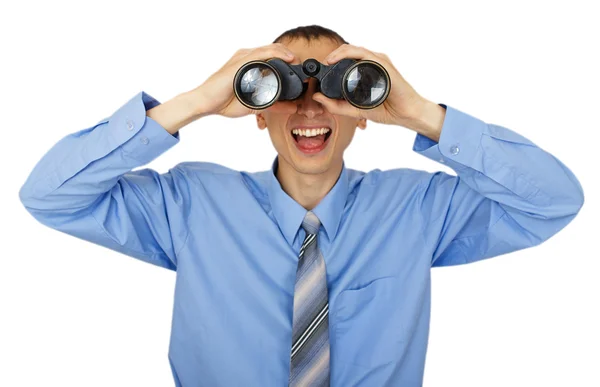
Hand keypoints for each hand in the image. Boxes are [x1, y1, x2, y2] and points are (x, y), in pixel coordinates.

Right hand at [193, 43, 298, 117]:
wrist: (207, 103)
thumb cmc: (225, 102)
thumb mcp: (256, 105)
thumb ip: (275, 105)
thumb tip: (293, 107)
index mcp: (250, 65)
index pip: (273, 57)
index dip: (288, 61)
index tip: (301, 71)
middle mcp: (247, 58)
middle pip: (274, 51)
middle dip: (290, 58)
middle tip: (302, 69)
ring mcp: (244, 58)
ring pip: (270, 49)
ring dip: (287, 55)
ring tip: (298, 63)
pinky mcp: (241, 61)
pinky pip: (262, 53)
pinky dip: (277, 54)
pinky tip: (288, 58)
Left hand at [312, 44, 426, 126]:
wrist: (405, 113)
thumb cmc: (386, 109)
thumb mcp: (355, 110)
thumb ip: (337, 105)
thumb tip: (317, 97)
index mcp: (365, 70)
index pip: (345, 60)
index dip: (330, 62)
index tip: (318, 71)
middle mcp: (371, 63)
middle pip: (347, 51)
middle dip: (331, 56)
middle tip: (320, 68)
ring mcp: (377, 62)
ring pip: (354, 49)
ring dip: (337, 53)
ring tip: (327, 62)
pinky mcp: (383, 64)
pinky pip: (364, 54)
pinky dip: (348, 54)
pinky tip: (338, 60)